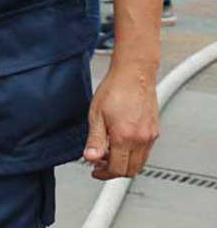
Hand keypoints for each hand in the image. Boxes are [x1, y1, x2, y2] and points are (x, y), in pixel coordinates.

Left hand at [84, 60, 159, 178]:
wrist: (134, 73)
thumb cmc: (115, 88)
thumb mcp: (96, 114)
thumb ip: (94, 139)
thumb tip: (90, 158)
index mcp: (124, 137)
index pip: (116, 169)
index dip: (103, 173)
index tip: (94, 170)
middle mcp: (141, 139)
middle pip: (130, 170)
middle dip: (113, 172)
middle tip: (99, 164)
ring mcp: (150, 136)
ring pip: (139, 163)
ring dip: (124, 164)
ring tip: (108, 153)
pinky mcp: (155, 131)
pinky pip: (145, 152)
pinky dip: (134, 155)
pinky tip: (121, 144)